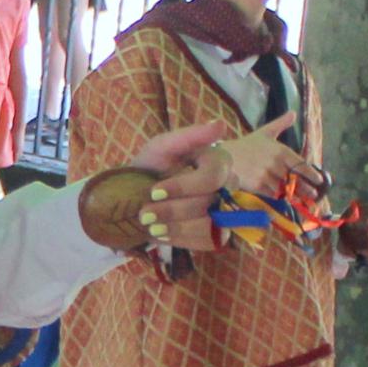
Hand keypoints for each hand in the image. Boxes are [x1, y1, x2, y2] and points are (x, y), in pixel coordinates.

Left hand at [123, 117, 236, 251]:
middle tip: (144, 215)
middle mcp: (229, 186)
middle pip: (209, 203)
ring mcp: (227, 211)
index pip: (213, 176)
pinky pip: (207, 241)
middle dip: (172, 210)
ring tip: (150, 227)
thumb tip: (220, 125)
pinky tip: (162, 234)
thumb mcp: (162, 146)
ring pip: (209, 225)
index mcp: (219, 161)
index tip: (154, 191)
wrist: (138, 195)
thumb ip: (189, 135)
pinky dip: (180, 239)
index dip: (183, 187)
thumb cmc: (152, 166)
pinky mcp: (219, 234)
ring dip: (175, 228)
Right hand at [205, 116, 319, 202]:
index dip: (311, 174)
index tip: (319, 181)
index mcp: (280, 150)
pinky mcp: (257, 186)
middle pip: (295, 179)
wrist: (223, 156)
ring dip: (293, 194)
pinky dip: (278, 197)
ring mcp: (266, 175)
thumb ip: (281, 123)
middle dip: (305, 188)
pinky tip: (283, 198)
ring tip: (300, 199)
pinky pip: (272, 194)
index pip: (301, 164)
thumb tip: (294, 113)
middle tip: (313, 195)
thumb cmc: (246, 145)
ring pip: (285, 188)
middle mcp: (275, 163)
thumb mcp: (265, 132)